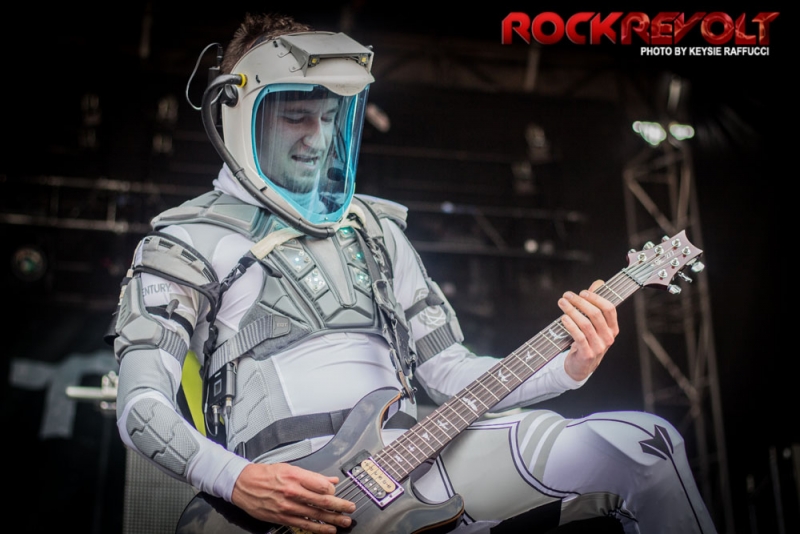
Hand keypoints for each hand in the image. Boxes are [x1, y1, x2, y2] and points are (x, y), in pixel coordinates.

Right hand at [231, 462, 354, 533]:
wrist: (243, 484)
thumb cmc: (265, 474)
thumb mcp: (290, 468)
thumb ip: (312, 476)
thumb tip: (330, 479)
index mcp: (296, 476)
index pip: (322, 485)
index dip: (333, 489)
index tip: (338, 491)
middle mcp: (293, 492)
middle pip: (322, 501)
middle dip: (339, 506)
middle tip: (350, 508)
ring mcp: (288, 506)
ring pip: (315, 515)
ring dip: (333, 519)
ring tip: (344, 521)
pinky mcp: (283, 517)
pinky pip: (304, 524)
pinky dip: (318, 528)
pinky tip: (328, 530)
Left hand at [558, 279, 618, 380]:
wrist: (581, 367)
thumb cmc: (587, 341)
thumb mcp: (593, 324)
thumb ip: (595, 303)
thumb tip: (599, 283)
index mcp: (612, 328)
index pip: (609, 309)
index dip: (596, 298)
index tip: (582, 292)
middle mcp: (608, 337)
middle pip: (596, 314)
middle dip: (580, 302)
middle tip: (566, 295)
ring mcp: (599, 347)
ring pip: (586, 324)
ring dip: (572, 311)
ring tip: (562, 303)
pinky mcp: (588, 354)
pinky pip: (579, 337)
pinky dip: (571, 325)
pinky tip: (563, 318)